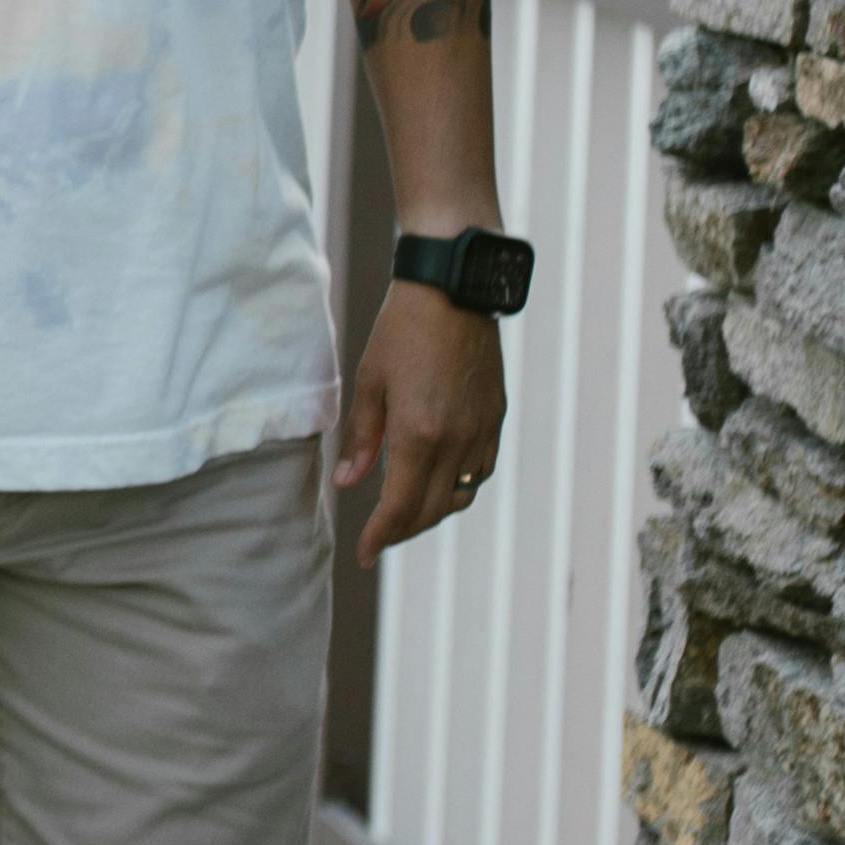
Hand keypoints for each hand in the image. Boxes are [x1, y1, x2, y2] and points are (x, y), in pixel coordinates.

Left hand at [337, 284, 505, 562]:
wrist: (455, 290)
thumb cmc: (403, 330)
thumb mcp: (369, 382)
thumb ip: (361, 438)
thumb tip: (348, 484)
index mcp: (419, 434)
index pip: (401, 507)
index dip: (380, 536)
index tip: (363, 553)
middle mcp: (457, 440)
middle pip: (433, 510)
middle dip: (403, 530)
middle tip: (379, 537)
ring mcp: (482, 430)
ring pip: (461, 496)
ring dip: (433, 512)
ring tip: (405, 513)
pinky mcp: (496, 417)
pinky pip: (481, 470)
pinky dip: (459, 487)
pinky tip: (439, 482)